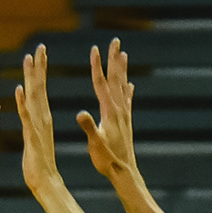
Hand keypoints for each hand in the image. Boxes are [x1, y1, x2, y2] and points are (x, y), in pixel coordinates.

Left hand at [13, 45, 62, 193]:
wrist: (47, 184)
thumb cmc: (40, 168)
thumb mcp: (35, 142)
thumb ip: (32, 125)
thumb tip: (29, 114)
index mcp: (42, 119)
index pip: (39, 90)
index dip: (39, 71)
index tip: (38, 54)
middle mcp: (42, 119)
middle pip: (39, 88)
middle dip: (39, 67)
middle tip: (39, 47)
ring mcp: (38, 127)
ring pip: (34, 97)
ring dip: (32, 77)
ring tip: (31, 58)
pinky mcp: (32, 138)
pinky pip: (26, 118)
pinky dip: (23, 103)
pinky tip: (19, 90)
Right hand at [77, 39, 139, 183]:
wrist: (124, 172)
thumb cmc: (106, 160)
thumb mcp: (94, 144)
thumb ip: (89, 128)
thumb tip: (81, 113)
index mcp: (109, 112)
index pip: (101, 84)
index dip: (96, 66)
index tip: (94, 49)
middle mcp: (119, 109)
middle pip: (115, 78)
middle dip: (114, 59)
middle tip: (115, 41)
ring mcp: (124, 114)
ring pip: (123, 85)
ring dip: (121, 69)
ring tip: (123, 54)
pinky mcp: (126, 121)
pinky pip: (127, 100)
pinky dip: (128, 89)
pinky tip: (130, 84)